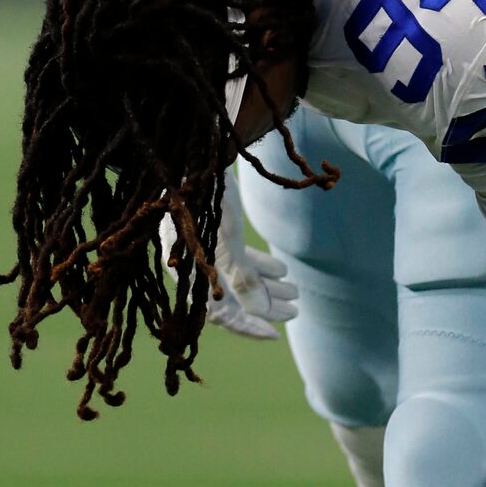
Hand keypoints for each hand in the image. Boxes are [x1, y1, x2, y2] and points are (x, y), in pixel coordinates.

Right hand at [161, 169, 297, 341]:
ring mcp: (203, 248)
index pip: (219, 314)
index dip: (248, 326)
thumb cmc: (204, 197)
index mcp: (190, 273)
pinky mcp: (213, 231)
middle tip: (296, 310)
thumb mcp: (226, 240)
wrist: (194, 152)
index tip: (276, 334)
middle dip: (265, 306)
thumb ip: (242, 279)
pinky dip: (259, 266)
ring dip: (267, 286)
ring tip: (295, 291)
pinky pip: (237, 259)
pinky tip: (282, 269)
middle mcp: (194, 265)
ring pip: (238, 277)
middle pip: (232, 297)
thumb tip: (263, 315)